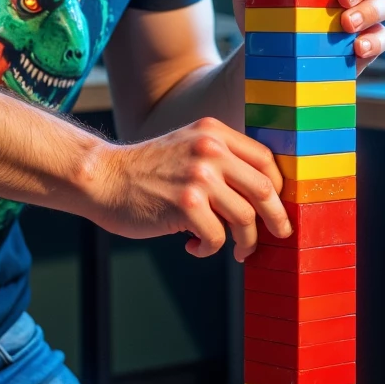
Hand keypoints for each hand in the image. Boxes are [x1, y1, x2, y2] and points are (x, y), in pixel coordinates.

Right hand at [86, 117, 291, 261]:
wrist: (104, 178)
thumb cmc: (147, 170)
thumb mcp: (187, 145)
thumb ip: (221, 157)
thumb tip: (264, 193)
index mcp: (214, 132)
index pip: (265, 159)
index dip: (278, 187)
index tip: (276, 206)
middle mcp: (210, 150)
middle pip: (265, 189)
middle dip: (277, 219)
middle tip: (279, 235)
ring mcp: (198, 177)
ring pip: (246, 218)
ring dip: (245, 242)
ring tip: (236, 251)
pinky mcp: (185, 205)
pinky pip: (217, 238)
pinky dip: (210, 250)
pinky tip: (195, 248)